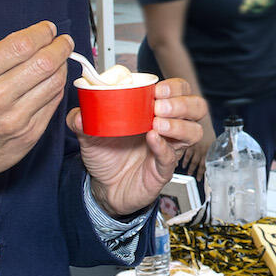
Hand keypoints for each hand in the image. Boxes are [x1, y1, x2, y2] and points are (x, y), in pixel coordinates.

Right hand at [0, 21, 73, 199]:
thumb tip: (33, 39)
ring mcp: (14, 119)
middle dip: (60, 47)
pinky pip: (53, 104)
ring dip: (62, 67)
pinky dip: (57, 89)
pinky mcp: (28, 135)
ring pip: (54, 83)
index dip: (42, 33)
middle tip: (64, 42)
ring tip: (60, 61)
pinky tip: (52, 83)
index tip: (48, 29)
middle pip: (44, 63)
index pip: (21, 45)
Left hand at [69, 76, 207, 216]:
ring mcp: (169, 148)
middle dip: (182, 104)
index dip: (174, 88)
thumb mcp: (89, 133)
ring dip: (179, 125)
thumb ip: (80, 120)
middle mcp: (168, 127)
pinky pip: (172, 157)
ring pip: (194, 132)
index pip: (180, 90)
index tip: (157, 89)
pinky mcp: (163, 169)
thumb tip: (79, 114)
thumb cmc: (106, 156)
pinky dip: (164, 147)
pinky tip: (152, 140)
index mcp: (154, 111)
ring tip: (157, 124)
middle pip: (197, 108)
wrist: (104, 187)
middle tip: (159, 107)